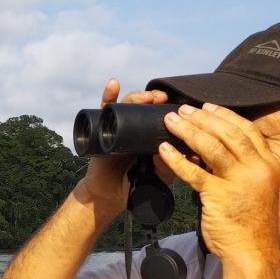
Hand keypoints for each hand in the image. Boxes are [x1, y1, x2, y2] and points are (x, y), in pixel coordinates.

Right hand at [81, 78, 173, 204]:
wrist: (111, 194)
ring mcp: (118, 125)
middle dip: (153, 98)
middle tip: (160, 97)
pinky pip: (104, 108)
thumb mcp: (158, 175)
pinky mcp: (101, 128)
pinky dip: (109, 94)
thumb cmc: (136, 183)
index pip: (160, 114)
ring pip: (127, 104)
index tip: (178, 105)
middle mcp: (134, 125)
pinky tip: (114, 84)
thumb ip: (168, 165)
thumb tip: (177, 151)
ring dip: (136, 96)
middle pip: (144, 105)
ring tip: (145, 97)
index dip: (168, 107)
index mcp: (150, 134)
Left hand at [158, 102, 279, 262]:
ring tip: (170, 121)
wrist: (252, 253)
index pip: (247, 130)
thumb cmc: (251, 223)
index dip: (225, 115)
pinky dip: (176, 159)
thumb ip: (240, 167)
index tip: (207, 106)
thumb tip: (210, 149)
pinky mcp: (219, 196)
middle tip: (183, 109)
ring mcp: (240, 181)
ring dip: (188, 131)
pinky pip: (193, 172)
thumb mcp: (256, 188)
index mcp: (269, 163)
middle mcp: (258, 169)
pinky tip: (163, 150)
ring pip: (211, 147)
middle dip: (203, 118)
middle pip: (228, 133)